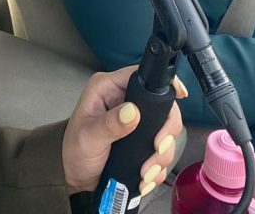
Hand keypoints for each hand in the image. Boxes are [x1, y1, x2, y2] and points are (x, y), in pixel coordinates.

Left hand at [61, 66, 184, 195]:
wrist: (74, 178)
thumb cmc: (74, 151)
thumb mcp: (88, 137)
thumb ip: (109, 124)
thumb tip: (132, 111)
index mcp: (109, 88)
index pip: (142, 75)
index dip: (164, 83)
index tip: (180, 96)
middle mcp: (126, 101)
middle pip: (163, 106)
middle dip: (166, 132)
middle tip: (157, 149)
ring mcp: (136, 122)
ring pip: (166, 132)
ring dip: (161, 155)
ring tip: (145, 172)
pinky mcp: (142, 140)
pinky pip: (162, 150)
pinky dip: (158, 166)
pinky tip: (146, 177)